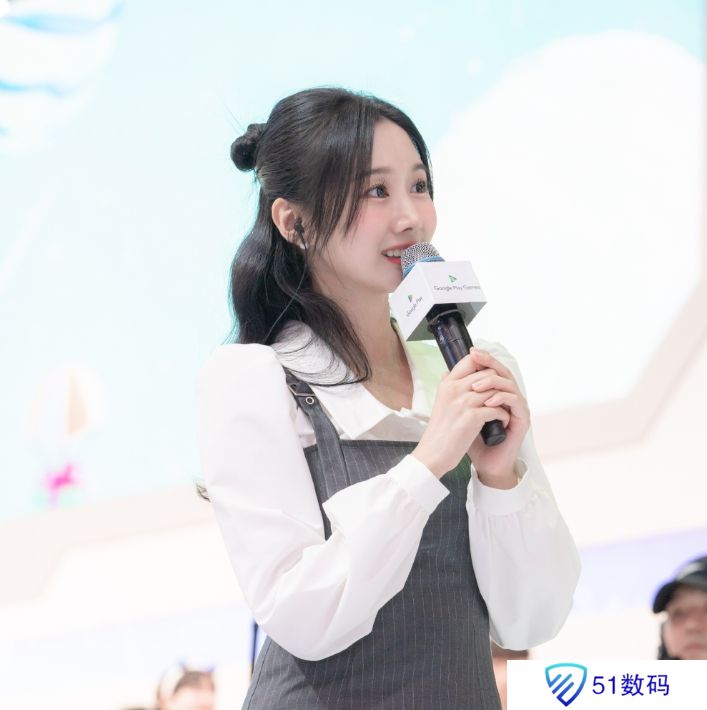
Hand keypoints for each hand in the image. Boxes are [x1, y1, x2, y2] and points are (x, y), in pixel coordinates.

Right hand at [412, 351, 511, 478]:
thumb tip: (448, 371)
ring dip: (503, 401)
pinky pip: (497, 409)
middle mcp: (455, 389)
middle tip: (501, 397)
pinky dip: (503, 415)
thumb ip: (447, 386)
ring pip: (494, 390)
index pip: (470, 360)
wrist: (433, 453)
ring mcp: (463, 402)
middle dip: (498, 385)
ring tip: (504, 410)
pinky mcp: (472, 417)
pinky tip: (502, 422)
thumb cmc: (439, 430)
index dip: (485, 365)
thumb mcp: (439, 401)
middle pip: (487, 373)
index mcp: (447, 384)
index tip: (491, 378)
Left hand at [465, 348, 529, 487]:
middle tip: (476, 357)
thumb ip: (458, 394)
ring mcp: (517, 408)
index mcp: (497, 393)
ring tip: (475, 386)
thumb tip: (444, 374)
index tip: (471, 351)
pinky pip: (515, 402)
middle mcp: (509, 397)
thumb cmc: (474, 440)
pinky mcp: (522, 420)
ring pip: (509, 384)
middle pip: (503, 372)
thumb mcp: (462, 413)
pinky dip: (501, 399)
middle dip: (489, 362)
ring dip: (491, 382)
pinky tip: (489, 401)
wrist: (484, 463)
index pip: (493, 369)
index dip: (484, 359)